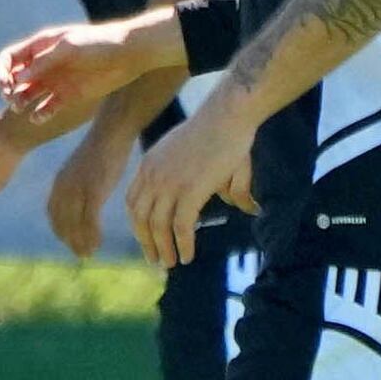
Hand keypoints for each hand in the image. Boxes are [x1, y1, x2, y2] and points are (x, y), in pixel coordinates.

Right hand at [0, 18, 149, 126]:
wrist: (130, 54)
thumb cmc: (99, 43)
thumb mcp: (68, 48)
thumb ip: (43, 63)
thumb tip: (18, 78)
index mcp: (40, 46)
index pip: (9, 59)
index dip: (1, 71)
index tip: (5, 84)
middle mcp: (44, 64)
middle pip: (15, 78)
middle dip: (8, 89)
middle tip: (11, 100)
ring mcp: (55, 80)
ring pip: (28, 94)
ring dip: (21, 101)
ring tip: (21, 108)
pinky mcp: (68, 95)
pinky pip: (48, 107)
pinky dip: (40, 113)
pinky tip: (39, 117)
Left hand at [40, 127, 129, 262]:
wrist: (112, 131)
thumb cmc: (103, 148)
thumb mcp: (84, 168)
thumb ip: (79, 183)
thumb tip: (83, 196)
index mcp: (60, 181)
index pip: (53, 212)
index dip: (60, 229)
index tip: (69, 242)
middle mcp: (64, 187)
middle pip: (62, 221)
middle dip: (70, 240)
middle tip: (81, 254)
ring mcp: (78, 189)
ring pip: (74, 224)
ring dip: (80, 242)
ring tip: (88, 254)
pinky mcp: (94, 190)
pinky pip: (89, 220)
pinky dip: (91, 235)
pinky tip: (97, 244)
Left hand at [122, 91, 257, 269]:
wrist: (228, 115)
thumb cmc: (223, 132)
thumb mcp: (209, 160)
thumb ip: (220, 185)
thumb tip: (246, 207)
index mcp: (149, 165)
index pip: (133, 200)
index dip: (138, 223)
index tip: (147, 238)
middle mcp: (152, 175)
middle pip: (140, 217)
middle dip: (146, 242)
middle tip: (155, 259)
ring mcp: (169, 184)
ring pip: (158, 226)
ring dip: (163, 249)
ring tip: (170, 264)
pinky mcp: (189, 191)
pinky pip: (180, 226)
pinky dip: (183, 245)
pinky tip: (188, 257)